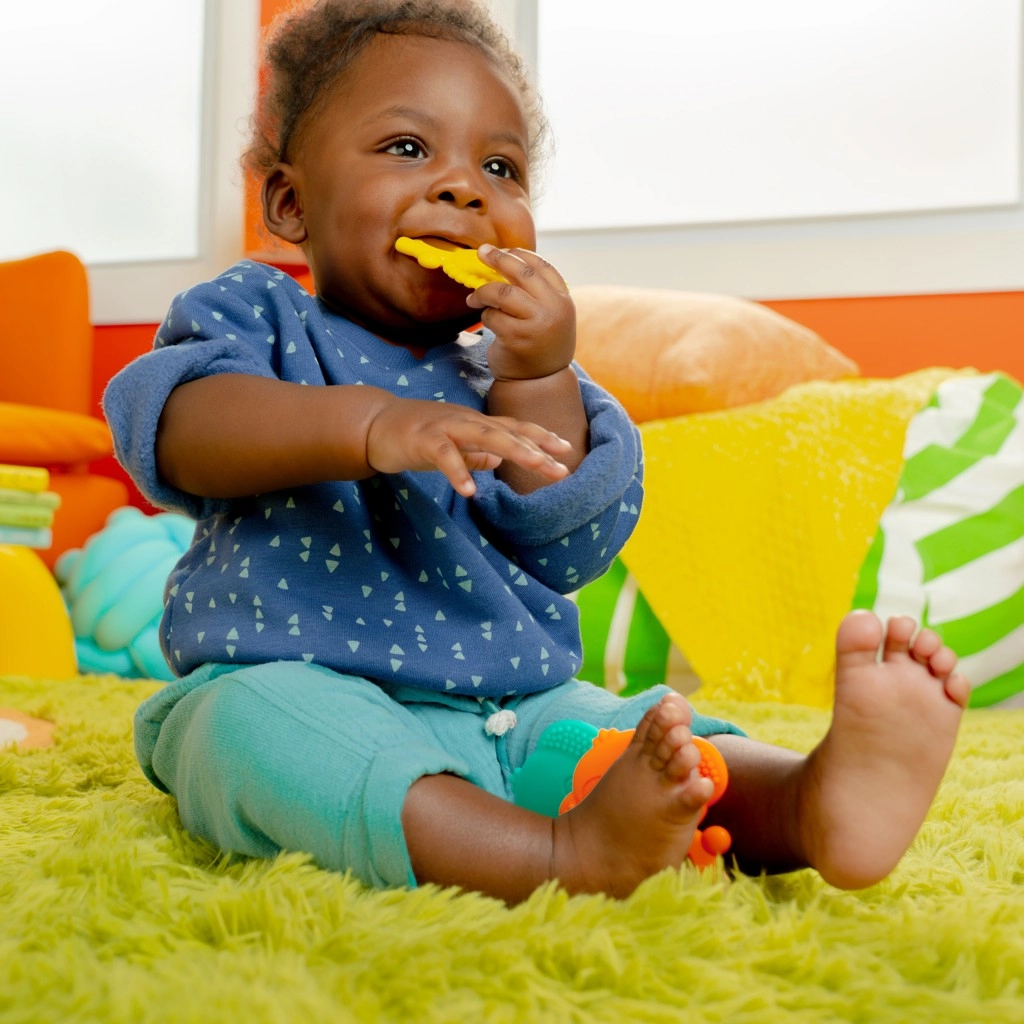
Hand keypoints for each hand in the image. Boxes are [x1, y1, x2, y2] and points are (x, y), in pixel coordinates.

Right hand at [365, 396, 572, 497]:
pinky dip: (458, 471)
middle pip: (508, 432)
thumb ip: (475, 453)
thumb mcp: (451, 446)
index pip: (514, 429)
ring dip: (513, 449)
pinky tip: (470, 491)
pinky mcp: (422, 439)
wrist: (373, 424)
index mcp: (475, 425)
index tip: (567, 451)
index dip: (541, 437)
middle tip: (562, 469)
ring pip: (484, 435)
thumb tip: (498, 462)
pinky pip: (443, 455)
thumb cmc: (415, 436)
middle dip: (537, 449)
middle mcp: (465, 421)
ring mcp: (444, 427)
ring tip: (537, 465)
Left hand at [466, 246, 574, 381]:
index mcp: (564, 301)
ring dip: (484, 292)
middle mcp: (554, 310)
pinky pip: (493, 316)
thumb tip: (503, 260)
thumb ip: (536, 293)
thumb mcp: (549, 316)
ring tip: (474, 297)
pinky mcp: (517, 338)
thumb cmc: (539, 345)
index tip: (503, 250)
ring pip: (503, 292)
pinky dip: (486, 317)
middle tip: (480, 253)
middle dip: (498, 259)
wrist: (539, 382)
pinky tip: (487, 322)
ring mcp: (537, 324)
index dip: (521, 255)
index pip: (543, 267)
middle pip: (522, 273)